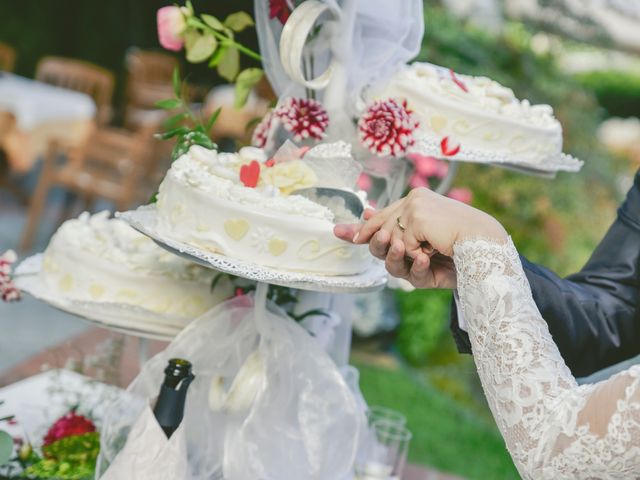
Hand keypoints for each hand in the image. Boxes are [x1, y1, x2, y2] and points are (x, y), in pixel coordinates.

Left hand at [334, 188, 506, 288]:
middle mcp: (413, 200)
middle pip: (380, 231)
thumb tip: (362, 222)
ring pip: (389, 242)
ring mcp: (413, 207)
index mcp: (416, 203)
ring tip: (424, 256)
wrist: (486, 246)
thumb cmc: (460, 249)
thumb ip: (397, 238)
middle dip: (382, 248)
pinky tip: (432, 254)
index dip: (363, 228)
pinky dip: (417, 258)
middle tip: (403, 256)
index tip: (342, 233)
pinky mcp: (416, 217)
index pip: (383, 216)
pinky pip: (403, 248)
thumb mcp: (423, 248)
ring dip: (404, 256)